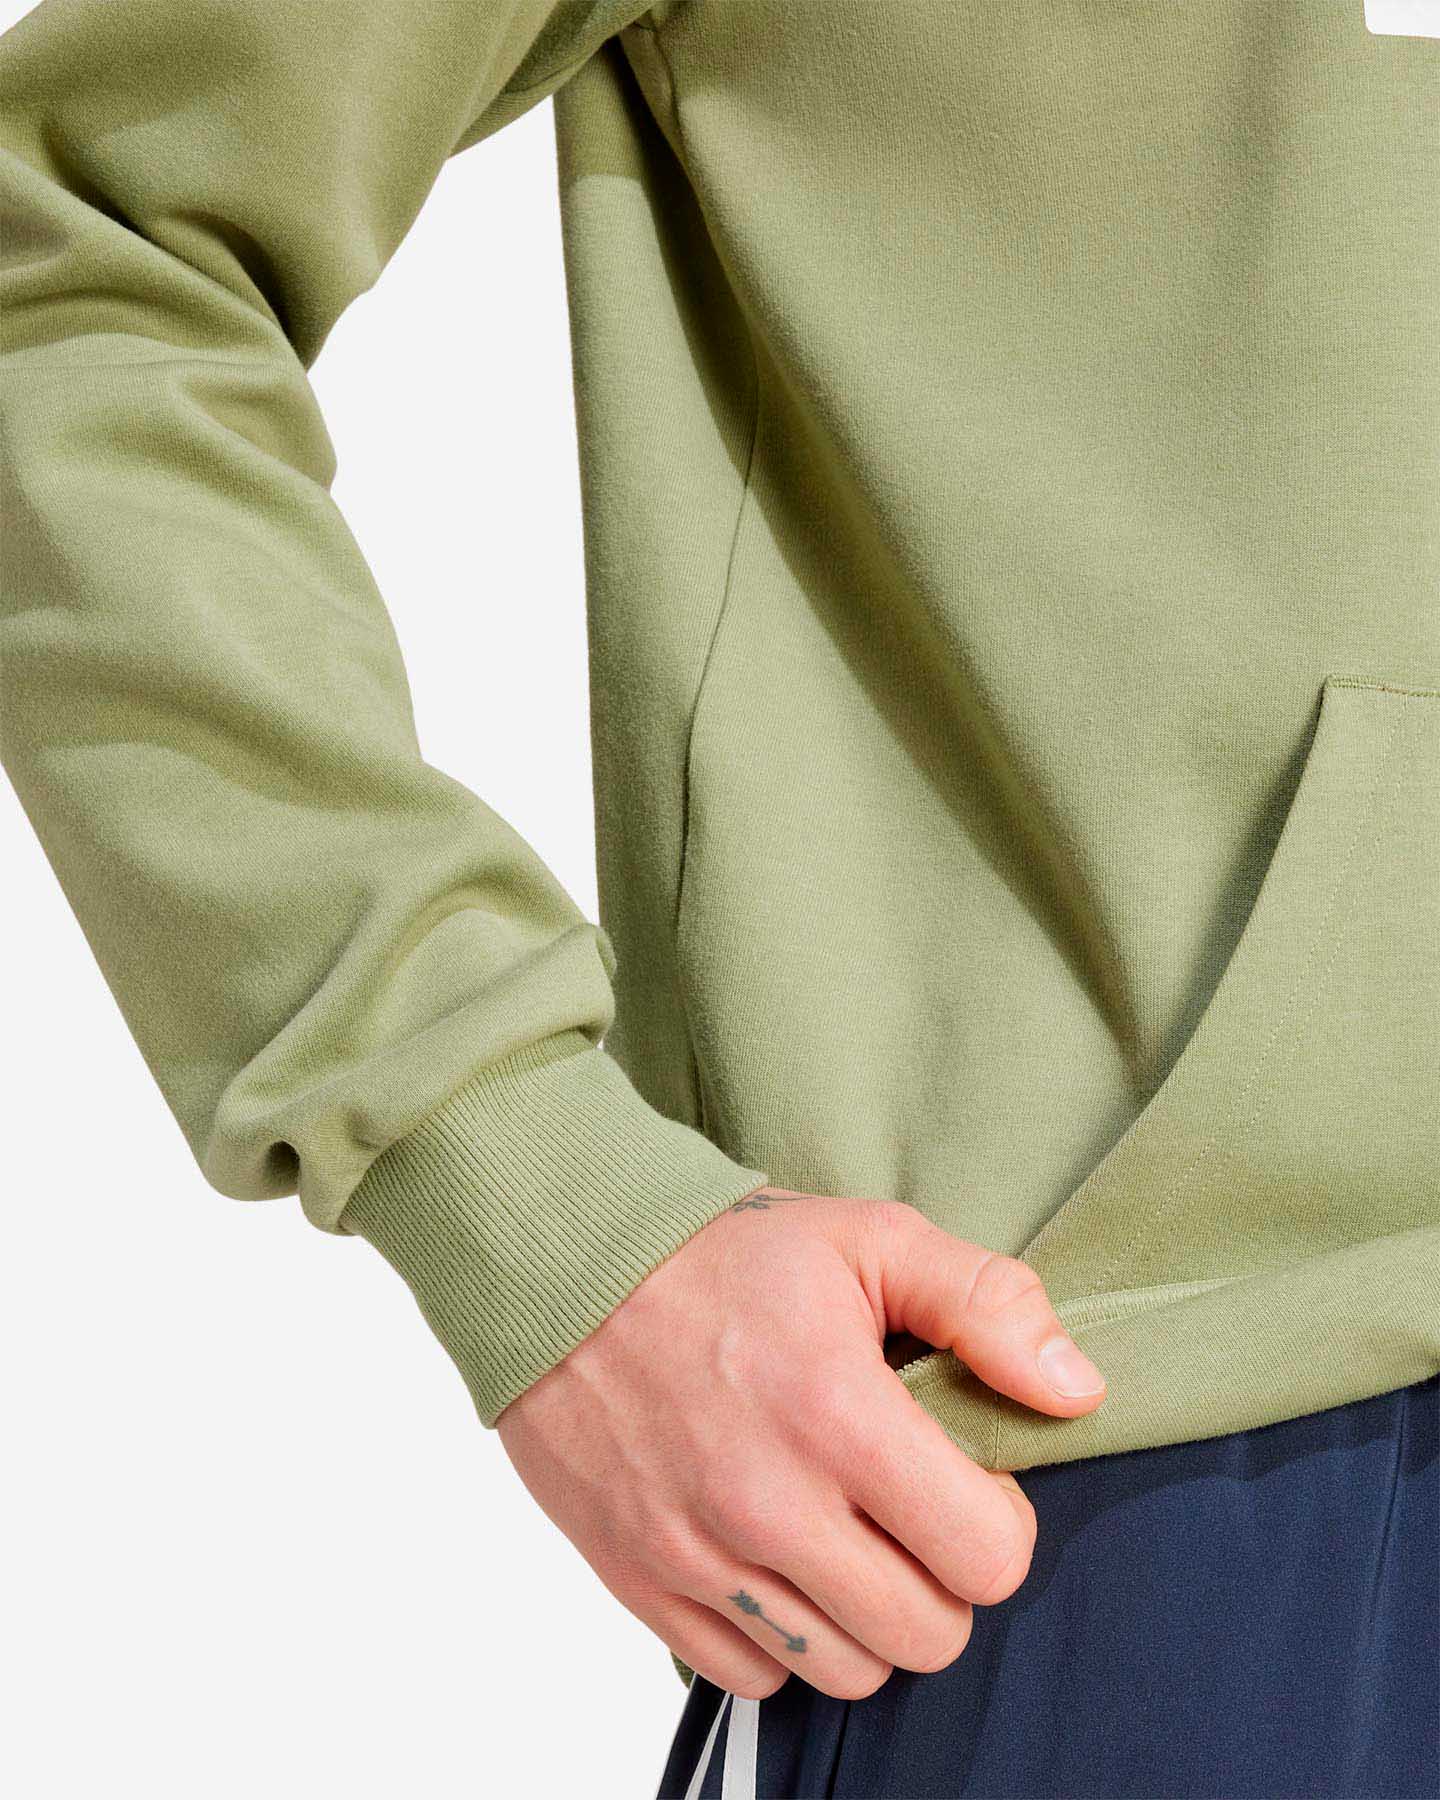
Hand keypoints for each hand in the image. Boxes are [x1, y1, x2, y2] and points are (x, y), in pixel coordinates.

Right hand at [496, 1188, 1104, 1699]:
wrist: (566, 1264)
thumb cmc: (723, 1252)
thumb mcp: (869, 1238)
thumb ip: (986, 1305)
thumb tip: (1077, 1391)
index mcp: (839, 1415)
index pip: (988, 1559)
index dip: (996, 1520)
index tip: (960, 1475)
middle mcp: (768, 1504)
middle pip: (927, 1636)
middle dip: (940, 1576)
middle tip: (905, 1508)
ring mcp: (698, 1554)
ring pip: (846, 1673)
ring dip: (864, 1615)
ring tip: (841, 1532)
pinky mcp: (640, 1581)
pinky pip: (750, 1678)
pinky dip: (778, 1637)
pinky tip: (773, 1556)